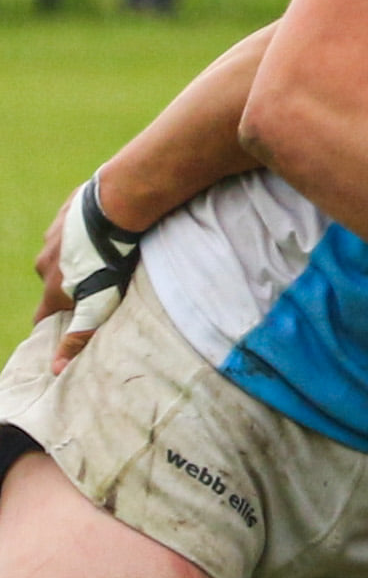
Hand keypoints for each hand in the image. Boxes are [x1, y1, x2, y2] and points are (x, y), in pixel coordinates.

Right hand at [35, 177, 141, 372]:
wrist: (114, 208)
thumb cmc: (110, 261)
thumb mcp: (98, 306)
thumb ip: (79, 336)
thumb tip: (56, 370)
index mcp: (52, 287)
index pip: (43, 315)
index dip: (52, 323)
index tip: (59, 327)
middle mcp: (45, 262)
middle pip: (54, 283)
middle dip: (72, 288)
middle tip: (98, 288)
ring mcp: (52, 235)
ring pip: (64, 255)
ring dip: (80, 259)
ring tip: (106, 259)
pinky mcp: (65, 213)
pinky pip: (73, 229)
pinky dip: (85, 235)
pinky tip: (107, 234)